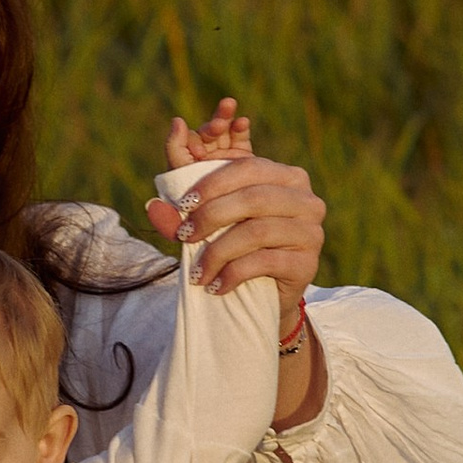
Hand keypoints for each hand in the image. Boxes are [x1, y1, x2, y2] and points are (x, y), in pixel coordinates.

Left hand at [145, 99, 327, 323]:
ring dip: (218, 252)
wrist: (264, 294)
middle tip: (184, 236)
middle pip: (253, 197)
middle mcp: (306, 199)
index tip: (183, 203)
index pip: (248, 167)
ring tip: (195, 271)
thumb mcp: (208, 220)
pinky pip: (264, 262)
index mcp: (285, 176)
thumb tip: (151, 204)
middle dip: (211, 216)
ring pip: (257, 231)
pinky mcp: (307, 264)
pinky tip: (215, 285)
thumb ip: (180, 208)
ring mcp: (311, 231)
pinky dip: (232, 274)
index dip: (212, 182)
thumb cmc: (235, 246)